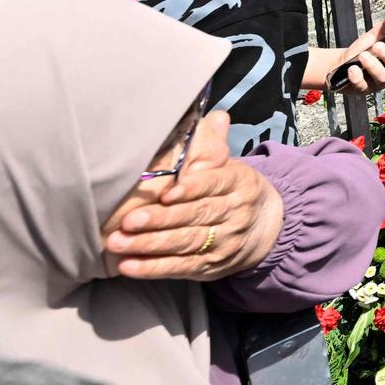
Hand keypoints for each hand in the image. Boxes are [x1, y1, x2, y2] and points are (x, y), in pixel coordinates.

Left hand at [102, 113, 283, 281]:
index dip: (191, 189)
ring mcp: (224, 242)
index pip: (215, 184)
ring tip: (118, 243)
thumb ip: (215, 147)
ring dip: (150, 245)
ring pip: (186, 243)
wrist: (266, 228)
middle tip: (127, 220)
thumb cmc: (233, 191)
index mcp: (240, 183)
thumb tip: (216, 116)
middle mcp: (235, 213)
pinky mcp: (211, 266)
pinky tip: (129, 266)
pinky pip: (181, 268)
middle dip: (160, 220)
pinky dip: (154, 268)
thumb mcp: (231, 167)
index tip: (165, 193)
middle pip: (196, 216)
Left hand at [331, 16, 384, 93]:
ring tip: (362, 55)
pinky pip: (363, 86)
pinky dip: (357, 77)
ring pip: (383, 78)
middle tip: (377, 46)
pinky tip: (352, 69)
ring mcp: (379, 82)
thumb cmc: (364, 49)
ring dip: (373, 65)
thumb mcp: (375, 34)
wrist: (342, 62)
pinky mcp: (363, 89)